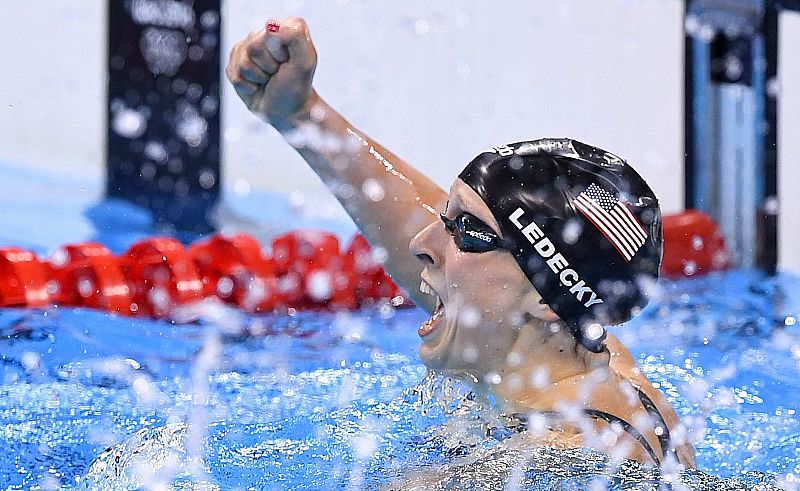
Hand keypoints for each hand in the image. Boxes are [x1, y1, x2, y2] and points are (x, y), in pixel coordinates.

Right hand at [226, 17, 317, 131]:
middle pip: (253, 47)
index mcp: (282, 28)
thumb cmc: (297, 86)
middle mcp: (262, 35)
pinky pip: (234, 75)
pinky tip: (257, 86)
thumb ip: (295, 36)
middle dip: (268, 66)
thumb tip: (271, 25)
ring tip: (268, 80)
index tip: (288, 61)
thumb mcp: (305, 61)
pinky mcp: (234, 65)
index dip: (279, 52)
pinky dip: (248, 87)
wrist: (286, 111)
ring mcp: (246, 49)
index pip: (269, 32)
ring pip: (243, 62)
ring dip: (258, 78)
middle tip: (277, 73)